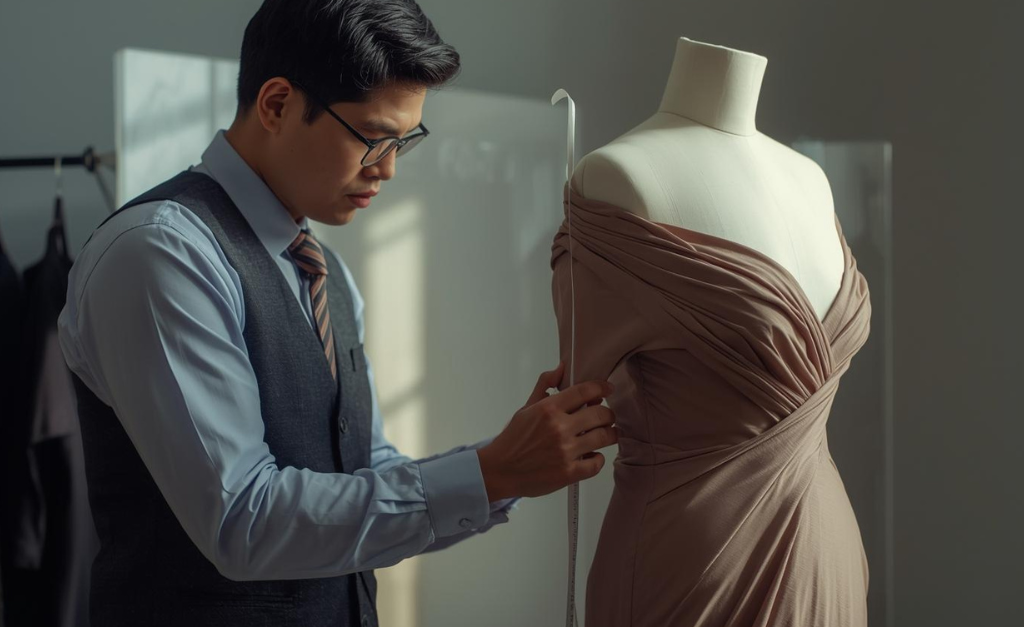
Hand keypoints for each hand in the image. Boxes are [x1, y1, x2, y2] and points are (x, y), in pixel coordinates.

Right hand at [477, 362, 617, 500]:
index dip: (601, 388)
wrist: (499, 471)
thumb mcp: (526, 408)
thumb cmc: (513, 440)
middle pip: (601, 414)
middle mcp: (559, 428)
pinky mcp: (568, 473)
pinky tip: (592, 455)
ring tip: (606, 434)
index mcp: (548, 409)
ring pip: (604, 437)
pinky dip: (598, 458)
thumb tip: (562, 368)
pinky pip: (597, 463)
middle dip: (608, 414)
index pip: (585, 391)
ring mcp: (565, 452)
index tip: (607, 389)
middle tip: (606, 417)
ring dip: (609, 434)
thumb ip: (544, 385)